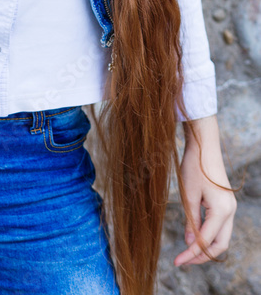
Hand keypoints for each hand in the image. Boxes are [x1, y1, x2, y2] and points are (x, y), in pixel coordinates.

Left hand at [174, 114, 236, 266]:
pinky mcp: (226, 203)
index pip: (206, 242)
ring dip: (206, 246)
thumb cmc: (194, 166)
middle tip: (183, 260)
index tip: (176, 262)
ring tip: (187, 252)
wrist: (204, 145)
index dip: (191, 254)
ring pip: (222, 237)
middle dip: (202, 256)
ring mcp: (230, 207)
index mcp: (221, 211)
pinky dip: (209, 235)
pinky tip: (195, 236)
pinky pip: (220, 226)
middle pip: (220, 245)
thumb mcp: (188, 195)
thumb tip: (190, 243)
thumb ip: (191, 221)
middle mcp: (230, 211)